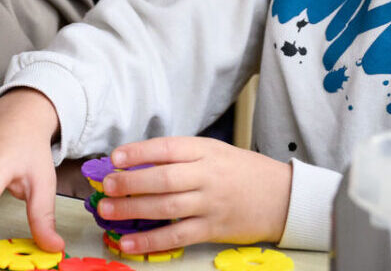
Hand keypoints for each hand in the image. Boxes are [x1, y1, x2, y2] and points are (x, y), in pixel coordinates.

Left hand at [96, 137, 291, 252]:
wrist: (283, 196)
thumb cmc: (243, 172)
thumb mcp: (215, 152)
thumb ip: (182, 156)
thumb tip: (137, 162)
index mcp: (205, 151)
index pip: (167, 148)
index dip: (139, 152)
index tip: (115, 157)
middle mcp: (207, 176)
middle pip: (163, 178)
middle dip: (131, 182)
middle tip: (107, 186)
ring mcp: (210, 204)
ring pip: (167, 207)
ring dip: (133, 210)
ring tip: (108, 211)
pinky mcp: (213, 229)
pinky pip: (177, 235)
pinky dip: (151, 240)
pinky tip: (129, 242)